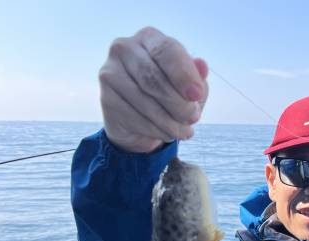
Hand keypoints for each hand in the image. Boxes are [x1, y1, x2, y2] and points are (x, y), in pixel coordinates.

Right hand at [99, 27, 208, 152]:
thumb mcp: (189, 86)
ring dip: (170, 122)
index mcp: (150, 38)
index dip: (184, 75)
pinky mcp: (106, 98)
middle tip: (193, 118)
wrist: (141, 120)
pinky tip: (166, 134)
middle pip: (154, 78)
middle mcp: (125, 48)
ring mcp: (110, 72)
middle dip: (179, 104)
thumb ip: (197, 77)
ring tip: (184, 131)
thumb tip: (202, 66)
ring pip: (145, 101)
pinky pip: (135, 118)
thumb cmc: (171, 94)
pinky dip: (157, 131)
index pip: (167, 51)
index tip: (197, 96)